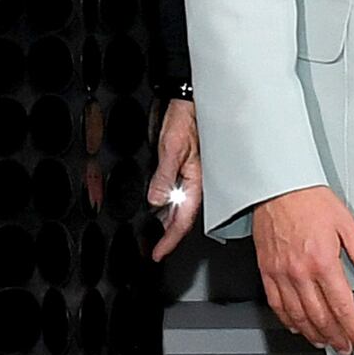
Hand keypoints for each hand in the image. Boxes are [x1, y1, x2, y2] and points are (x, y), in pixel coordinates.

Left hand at [149, 99, 206, 261]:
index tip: (158, 253)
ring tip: (157, 235)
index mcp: (196, 181)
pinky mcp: (191, 170)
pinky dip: (171, 206)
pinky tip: (162, 209)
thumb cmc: (187, 119)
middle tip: (156, 249)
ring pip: (183, 208)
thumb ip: (164, 176)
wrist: (192, 101)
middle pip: (184, 218)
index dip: (169, 240)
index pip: (182, 220)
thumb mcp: (171, 147)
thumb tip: (155, 200)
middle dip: (170, 236)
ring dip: (170, 222)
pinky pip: (182, 195)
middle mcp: (198, 183)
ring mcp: (195, 178)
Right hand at [253, 183, 353, 354]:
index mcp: (323, 261)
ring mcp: (281, 273)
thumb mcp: (344, 222)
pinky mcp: (267, 270)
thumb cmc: (308, 198)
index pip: (342, 305)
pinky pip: (277, 304)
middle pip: (320, 316)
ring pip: (298, 315)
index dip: (352, 328)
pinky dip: (288, 320)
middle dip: (336, 337)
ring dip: (314, 334)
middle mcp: (300, 272)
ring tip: (325, 343)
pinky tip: (297, 326)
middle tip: (345, 348)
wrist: (277, 186)